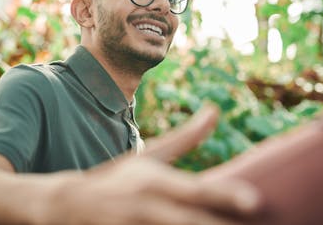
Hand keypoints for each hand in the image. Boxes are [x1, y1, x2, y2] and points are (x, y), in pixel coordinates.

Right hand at [36, 104, 258, 224]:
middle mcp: (145, 207)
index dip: (225, 196)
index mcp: (154, 181)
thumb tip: (215, 110)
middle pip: (189, 224)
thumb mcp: (149, 156)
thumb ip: (186, 138)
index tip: (255, 202)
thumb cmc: (117, 178)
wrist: (67, 204)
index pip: (195, 189)